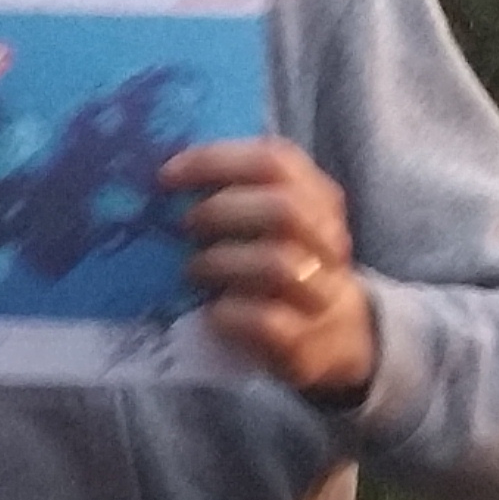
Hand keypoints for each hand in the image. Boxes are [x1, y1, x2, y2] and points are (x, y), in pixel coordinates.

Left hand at [172, 136, 375, 396]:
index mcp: (316, 197)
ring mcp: (319, 291)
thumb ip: (235, 188)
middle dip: (223, 211)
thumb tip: (165, 169)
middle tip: (185, 223)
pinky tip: (211, 311)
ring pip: (279, 264)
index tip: (168, 174)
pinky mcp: (303, 339)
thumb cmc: (280, 261)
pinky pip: (267, 320)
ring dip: (222, 262)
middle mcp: (326, 240)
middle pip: (285, 210)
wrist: (333, 333)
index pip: (276, 161)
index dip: (217, 160)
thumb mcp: (272, 218)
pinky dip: (230, 312)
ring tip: (195, 268)